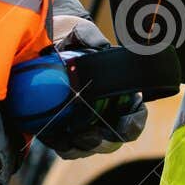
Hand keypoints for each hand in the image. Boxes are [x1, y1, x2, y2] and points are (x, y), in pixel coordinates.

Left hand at [37, 19, 148, 158]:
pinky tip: (51, 135)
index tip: (123, 122)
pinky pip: (67, 149)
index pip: (136, 118)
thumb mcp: (82, 35)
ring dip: (81, 146)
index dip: (133, 124)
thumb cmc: (74, 44)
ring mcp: (88, 128)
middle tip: (89, 133)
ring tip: (67, 135)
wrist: (48, 52)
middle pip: (114, 141)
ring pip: (90, 148)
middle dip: (104, 141)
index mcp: (122, 96)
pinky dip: (61, 145)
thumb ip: (91, 37)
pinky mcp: (66, 135)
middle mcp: (108, 117)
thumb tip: (100, 48)